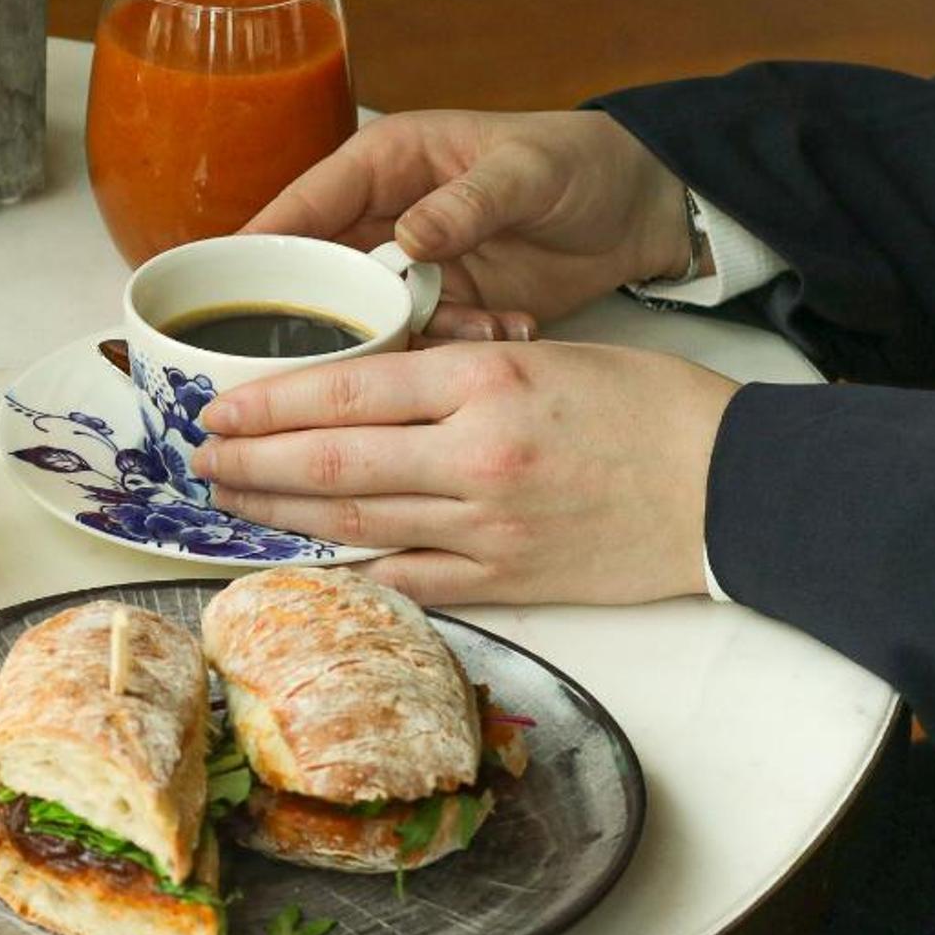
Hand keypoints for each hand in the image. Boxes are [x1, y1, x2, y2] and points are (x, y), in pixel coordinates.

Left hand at [190, 341, 735, 604]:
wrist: (735, 487)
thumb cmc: (650, 407)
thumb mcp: (546, 355)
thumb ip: (454, 373)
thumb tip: (367, 390)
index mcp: (486, 382)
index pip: (346, 390)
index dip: (268, 402)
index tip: (219, 406)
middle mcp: (476, 455)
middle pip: (331, 459)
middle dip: (251, 461)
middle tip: (199, 458)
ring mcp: (488, 526)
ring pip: (354, 519)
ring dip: (278, 513)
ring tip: (228, 501)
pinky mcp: (508, 579)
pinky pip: (408, 577)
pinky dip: (349, 568)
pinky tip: (302, 560)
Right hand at [244, 110, 693, 336]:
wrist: (644, 208)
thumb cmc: (581, 162)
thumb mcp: (528, 172)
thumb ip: (467, 203)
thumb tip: (407, 237)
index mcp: (383, 163)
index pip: (300, 208)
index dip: (258, 251)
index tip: (222, 296)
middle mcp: (381, 217)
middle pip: (316, 275)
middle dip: (322, 316)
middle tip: (328, 354)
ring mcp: (409, 267)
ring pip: (365, 318)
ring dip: (409, 335)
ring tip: (477, 323)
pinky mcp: (444, 305)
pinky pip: (420, 340)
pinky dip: (456, 345)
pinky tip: (506, 328)